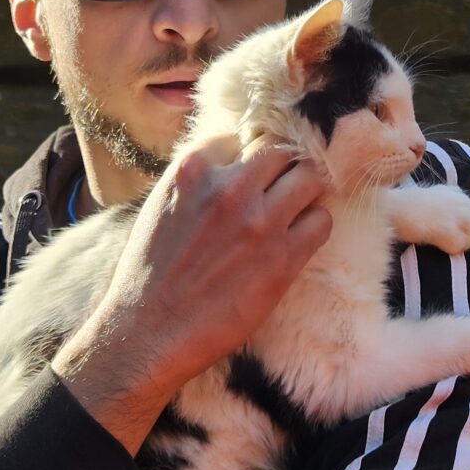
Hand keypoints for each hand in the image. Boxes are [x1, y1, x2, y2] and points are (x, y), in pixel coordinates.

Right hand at [53, 135, 331, 453]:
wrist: (147, 334)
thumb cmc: (148, 275)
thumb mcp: (161, 205)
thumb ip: (198, 179)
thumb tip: (234, 161)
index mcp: (194, 169)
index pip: (242, 135)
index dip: (250, 154)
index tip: (253, 170)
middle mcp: (230, 187)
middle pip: (283, 148)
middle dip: (284, 166)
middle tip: (282, 187)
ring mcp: (260, 221)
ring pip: (311, 177)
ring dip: (306, 191)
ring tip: (295, 210)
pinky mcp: (283, 257)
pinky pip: (322, 220)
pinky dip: (315, 225)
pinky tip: (297, 239)